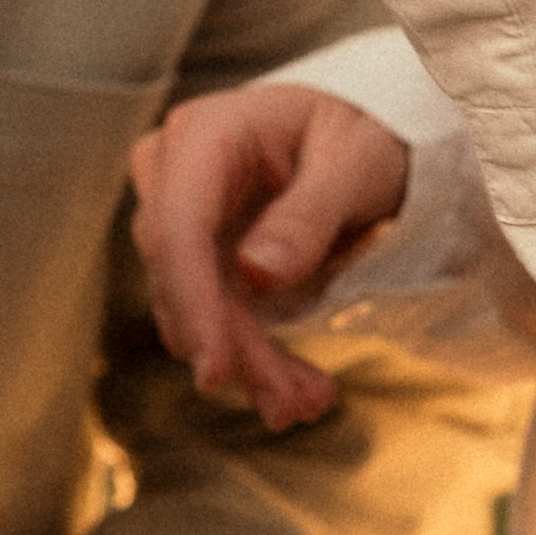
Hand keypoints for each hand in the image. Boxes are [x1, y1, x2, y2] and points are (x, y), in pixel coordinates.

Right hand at [130, 84, 410, 429]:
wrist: (361, 128)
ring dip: (248, 362)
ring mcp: (182, 215)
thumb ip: (308, 213)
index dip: (192, 302)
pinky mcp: (201, 254)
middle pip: (182, 276)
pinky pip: (214, 314)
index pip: (177, 227)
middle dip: (233, 347)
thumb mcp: (354, 162)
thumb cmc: (359, 130)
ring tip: (307, 402)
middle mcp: (174, 173)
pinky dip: (253, 354)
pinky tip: (295, 388)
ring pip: (194, 307)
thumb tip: (256, 274)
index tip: (216, 370)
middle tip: (290, 407)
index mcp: (203, 135)